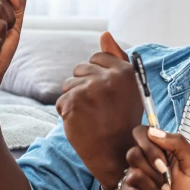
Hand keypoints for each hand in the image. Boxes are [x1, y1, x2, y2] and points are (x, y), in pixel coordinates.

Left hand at [55, 31, 145, 189]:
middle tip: (98, 109)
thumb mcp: (128, 89)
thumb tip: (104, 33)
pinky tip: (82, 125)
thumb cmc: (122, 122)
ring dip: (74, 100)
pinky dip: (68, 114)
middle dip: (84, 87)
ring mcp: (90, 90)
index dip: (97, 76)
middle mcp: (109, 78)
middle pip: (80, 69)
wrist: (116, 156)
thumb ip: (117, 59)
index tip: (105, 95)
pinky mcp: (74, 103)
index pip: (98, 58)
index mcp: (125, 72)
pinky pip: (61, 102)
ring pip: (68, 85)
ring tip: (90, 117)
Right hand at [120, 126, 189, 189]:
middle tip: (168, 184)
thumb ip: (178, 143)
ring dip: (153, 189)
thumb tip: (153, 131)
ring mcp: (136, 182)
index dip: (149, 145)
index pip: (142, 134)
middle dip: (153, 170)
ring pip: (132, 173)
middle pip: (133, 152)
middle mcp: (146, 166)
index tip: (164, 161)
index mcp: (161, 154)